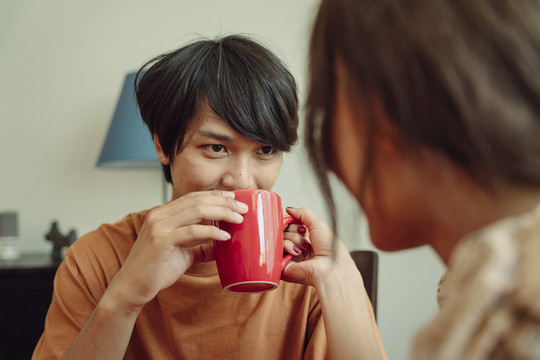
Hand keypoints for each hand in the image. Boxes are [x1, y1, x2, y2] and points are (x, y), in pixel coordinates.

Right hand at [105, 190, 247, 310]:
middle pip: (198, 200)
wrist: (131, 289)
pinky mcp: (161, 241)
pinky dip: (211, 232)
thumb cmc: (154, 272)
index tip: (235, 198)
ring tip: (238, 218)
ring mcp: (159, 227)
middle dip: (223, 202)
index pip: (193, 197)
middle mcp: (159, 216)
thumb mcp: (182, 256)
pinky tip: (225, 236)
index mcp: (162, 214)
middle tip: (243, 208)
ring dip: (221, 212)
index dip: (215, 196)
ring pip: (196, 210)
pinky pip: (192, 231)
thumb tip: (221, 246)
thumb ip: (200, 248)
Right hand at [282, 207, 359, 288]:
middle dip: (294, 232)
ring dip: (294, 240)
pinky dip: (288, 247)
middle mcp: (295, 250)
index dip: (293, 224)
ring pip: (280, 238)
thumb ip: (302, 214)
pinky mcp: (281, 266)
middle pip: (283, 232)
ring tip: (303, 249)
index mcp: (304, 242)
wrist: (330, 267)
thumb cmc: (329, 249)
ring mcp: (288, 258)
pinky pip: (277, 248)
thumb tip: (289, 209)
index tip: (302, 228)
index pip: (289, 228)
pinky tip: (297, 253)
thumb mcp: (318, 224)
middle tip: (304, 237)